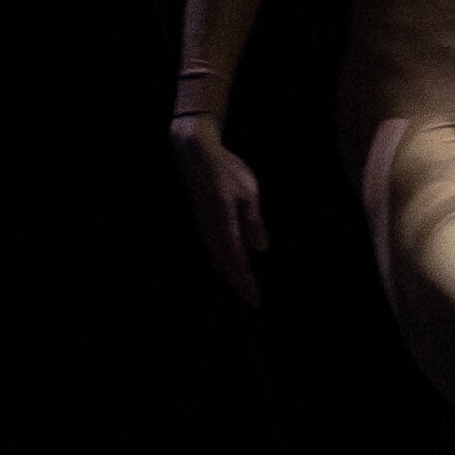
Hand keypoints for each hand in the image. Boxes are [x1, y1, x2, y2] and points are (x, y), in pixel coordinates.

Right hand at [169, 122, 269, 304]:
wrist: (195, 153)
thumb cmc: (225, 169)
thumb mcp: (247, 192)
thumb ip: (252, 221)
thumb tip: (260, 250)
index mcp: (225, 223)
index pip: (237, 259)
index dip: (245, 281)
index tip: (254, 299)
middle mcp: (211, 229)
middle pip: (226, 263)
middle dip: (238, 283)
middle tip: (250, 301)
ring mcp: (204, 224)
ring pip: (218, 256)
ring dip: (230, 273)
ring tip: (241, 288)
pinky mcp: (202, 219)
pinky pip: (213, 245)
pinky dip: (222, 259)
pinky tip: (226, 264)